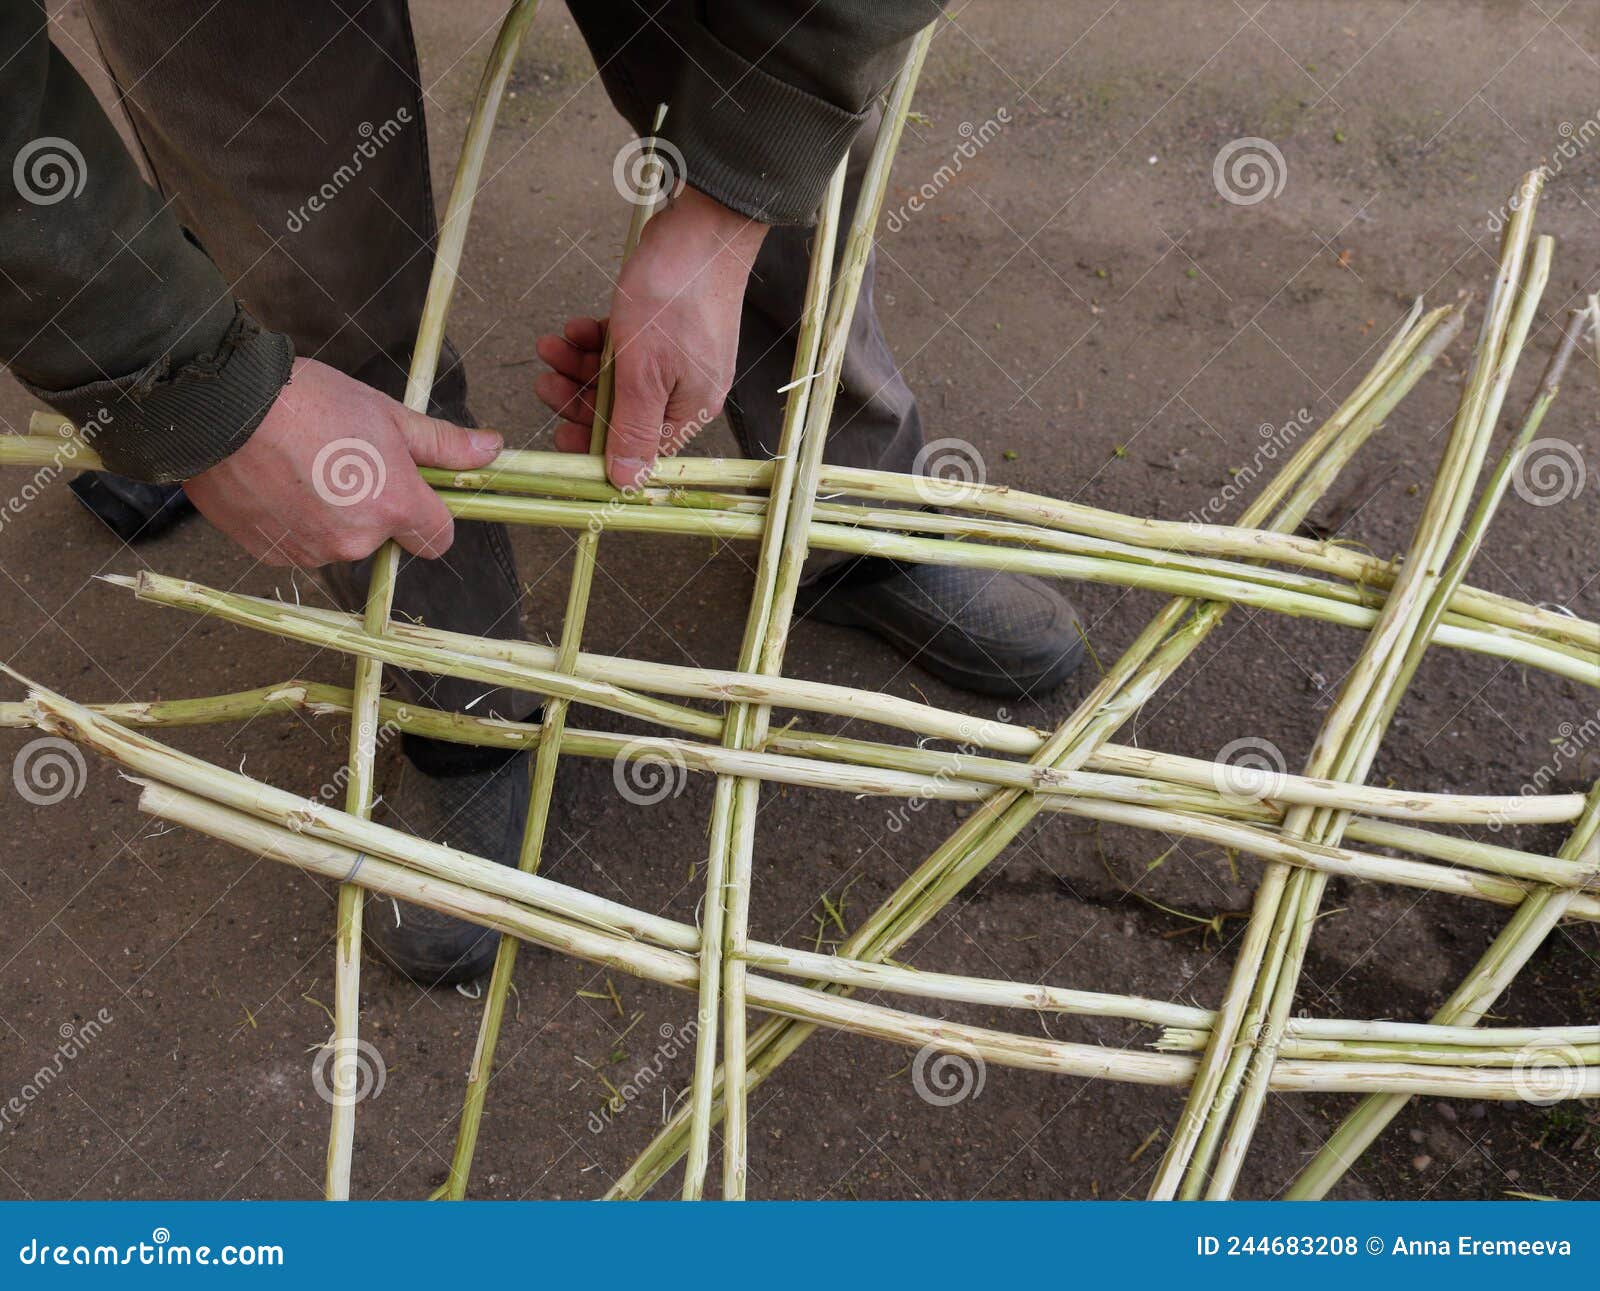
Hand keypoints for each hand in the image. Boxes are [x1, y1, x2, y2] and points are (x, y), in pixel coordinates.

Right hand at [184, 356, 500, 566]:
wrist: (221, 407)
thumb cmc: (308, 401)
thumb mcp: (386, 413)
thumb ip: (443, 443)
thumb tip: (493, 449)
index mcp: (395, 507)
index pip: (438, 539)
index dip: (428, 516)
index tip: (409, 490)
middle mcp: (357, 541)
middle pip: (383, 538)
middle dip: (371, 508)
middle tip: (342, 460)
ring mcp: (312, 551)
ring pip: (338, 542)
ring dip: (329, 515)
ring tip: (301, 466)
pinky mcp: (271, 555)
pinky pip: (298, 544)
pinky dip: (291, 521)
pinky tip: (274, 481)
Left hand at [535, 186, 767, 489]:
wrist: (702, 228)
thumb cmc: (676, 298)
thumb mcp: (644, 371)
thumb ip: (632, 429)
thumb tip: (626, 482)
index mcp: (689, 411)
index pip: (638, 449)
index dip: (595, 446)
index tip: (558, 436)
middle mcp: (685, 391)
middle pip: (622, 413)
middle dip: (578, 397)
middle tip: (543, 382)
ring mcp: (675, 359)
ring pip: (616, 378)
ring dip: (578, 365)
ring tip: (550, 346)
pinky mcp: (664, 330)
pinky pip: (623, 348)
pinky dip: (595, 341)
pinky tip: (576, 327)